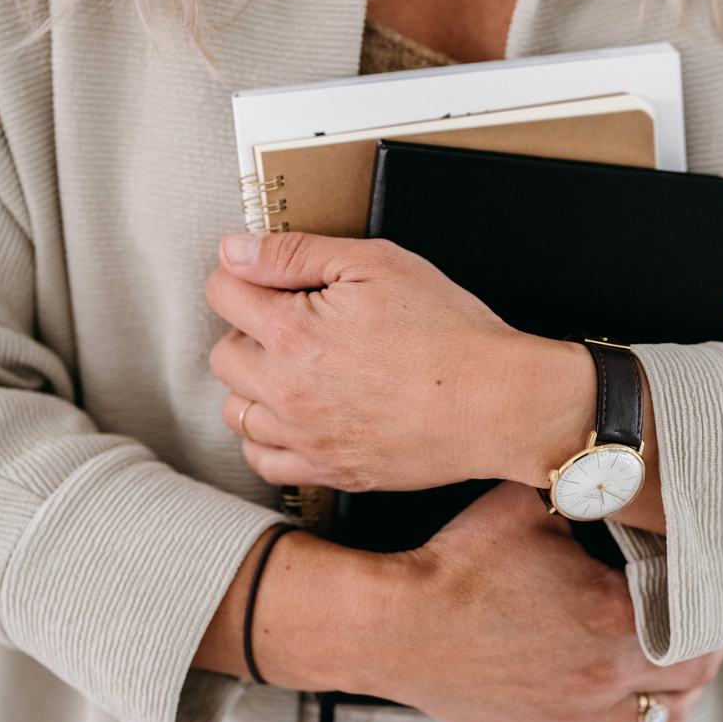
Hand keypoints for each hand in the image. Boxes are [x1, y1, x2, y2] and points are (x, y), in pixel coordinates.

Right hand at [196, 483, 722, 721]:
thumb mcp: (525, 507)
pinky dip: (617, 716)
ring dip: (669, 691)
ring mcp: (573, 709)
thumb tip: (602, 476)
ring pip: (654, 718)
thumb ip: (577, 495)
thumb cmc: (457, 566)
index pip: (697, 620)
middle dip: (703, 651)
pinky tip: (608, 691)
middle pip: (691, 679)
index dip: (713, 605)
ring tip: (666, 665)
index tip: (711, 589)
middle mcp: (603, 673)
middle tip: (701, 627)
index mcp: (612, 617)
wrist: (396, 626)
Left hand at [208, 230, 611, 489]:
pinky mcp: (330, 471)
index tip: (270, 277)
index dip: (246, 274)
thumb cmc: (452, 333)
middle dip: (250, 328)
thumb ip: (296, 253)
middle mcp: (288, 392)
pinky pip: (263, 460)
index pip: (222, 292)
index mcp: (293, 333)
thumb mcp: (378, 265)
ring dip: (255, 384)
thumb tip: (237, 250)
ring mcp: (306, 438)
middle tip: (296, 320)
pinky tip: (296, 416)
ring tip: (298, 369)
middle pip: (223, 353)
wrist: (499, 403)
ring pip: (236, 411)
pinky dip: (268, 437)